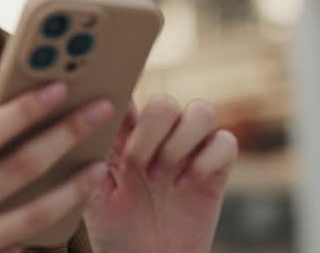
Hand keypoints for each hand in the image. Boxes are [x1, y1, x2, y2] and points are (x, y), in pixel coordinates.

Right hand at [0, 82, 114, 252]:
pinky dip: (50, 224)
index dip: (23, 110)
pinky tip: (72, 204)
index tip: (58, 87)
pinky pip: (22, 244)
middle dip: (65, 134)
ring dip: (73, 188)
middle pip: (19, 168)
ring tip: (99, 166)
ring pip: (34, 214)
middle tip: (100, 109)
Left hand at [83, 95, 236, 252]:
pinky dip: (207, 160)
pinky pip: (226, 142)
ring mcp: (190, 152)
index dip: (128, 88)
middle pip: (165, 103)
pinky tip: (185, 185)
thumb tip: (93, 115)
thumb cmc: (115, 231)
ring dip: (180, 142)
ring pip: (202, 110)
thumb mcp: (94, 194)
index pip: (131, 94)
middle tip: (136, 167)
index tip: (119, 104)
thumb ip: (95, 155)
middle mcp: (161, 137)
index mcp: (127, 135)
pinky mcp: (215, 172)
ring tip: (161, 177)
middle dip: (151, 133)